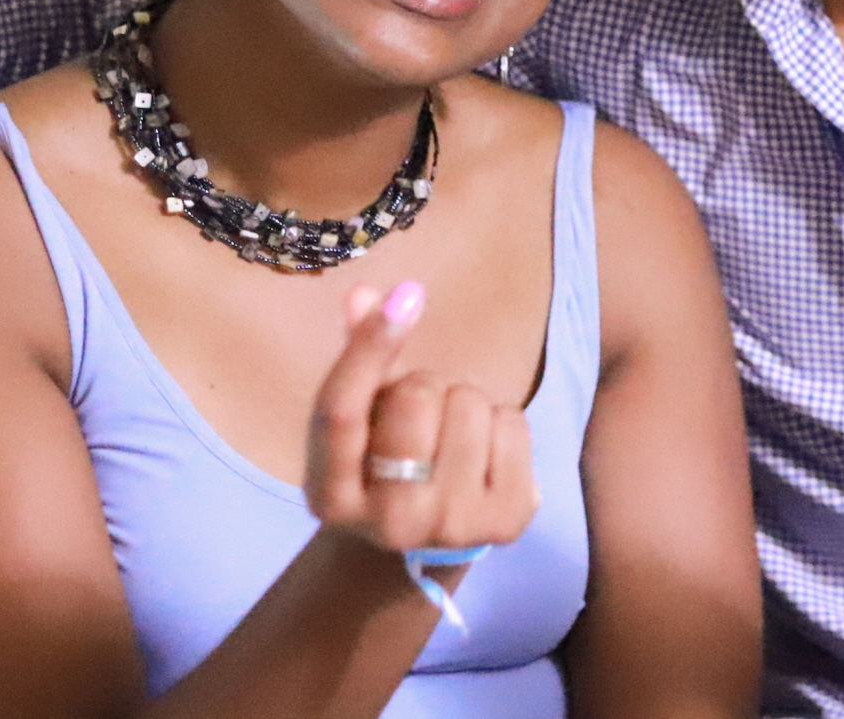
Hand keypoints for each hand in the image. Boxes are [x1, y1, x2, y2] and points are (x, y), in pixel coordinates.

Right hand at [304, 281, 540, 561]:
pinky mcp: (507, 521)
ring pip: (470, 402)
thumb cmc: (382, 468)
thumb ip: (359, 361)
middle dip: (422, 387)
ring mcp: (452, 525)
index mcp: (331, 495)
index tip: (405, 295)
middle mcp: (389, 521)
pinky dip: (501, 423)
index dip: (370, 347)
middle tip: (418, 421)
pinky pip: (513, 422)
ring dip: (464, 404)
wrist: (421, 550)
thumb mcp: (357, 426)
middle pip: (416, 395)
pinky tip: (483, 455)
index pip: (342, 410)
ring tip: (449, 438)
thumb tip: (365, 294)